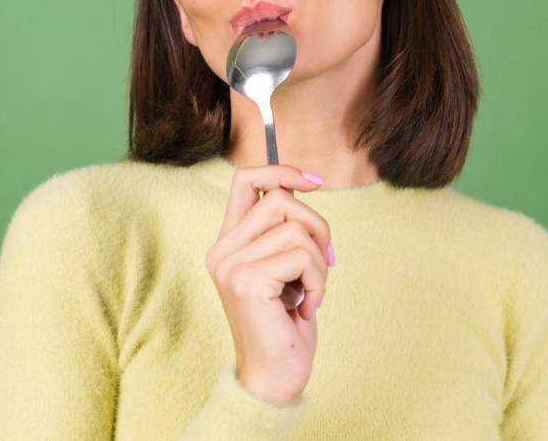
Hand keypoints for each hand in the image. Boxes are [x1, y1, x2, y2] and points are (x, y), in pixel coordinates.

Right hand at [204, 164, 331, 405]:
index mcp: (229, 243)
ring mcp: (230, 264)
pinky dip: (318, 280)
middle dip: (317, 224)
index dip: (282, 170)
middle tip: (325, 262)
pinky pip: (302, 255)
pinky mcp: (246, 281)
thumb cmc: (286, 325)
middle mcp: (222, 250)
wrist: (275, 377)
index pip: (246, 180)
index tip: (315, 182)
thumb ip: (286, 231)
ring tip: (312, 291)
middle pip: (279, 198)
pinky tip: (306, 307)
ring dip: (319, 260)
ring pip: (295, 228)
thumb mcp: (287, 269)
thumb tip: (304, 184)